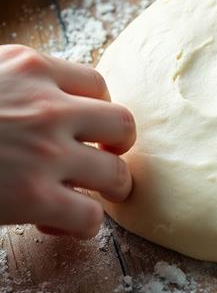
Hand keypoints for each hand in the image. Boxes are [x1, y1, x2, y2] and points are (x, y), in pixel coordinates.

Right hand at [0, 45, 135, 237]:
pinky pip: (90, 217)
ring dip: (108, 191)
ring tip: (90, 199)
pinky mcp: (34, 197)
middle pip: (123, 124)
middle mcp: (47, 106)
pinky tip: (57, 223)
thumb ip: (16, 81)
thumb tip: (35, 96)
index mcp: (29, 67)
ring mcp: (46, 152)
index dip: (95, 111)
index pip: (95, 84)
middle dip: (118, 148)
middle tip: (100, 161)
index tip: (83, 128)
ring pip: (116, 174)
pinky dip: (80, 226)